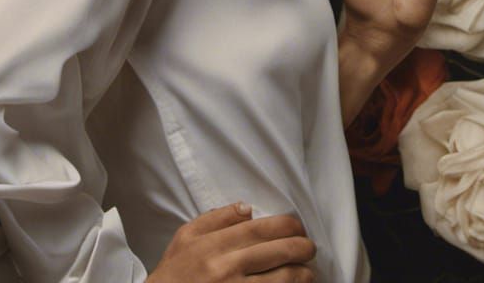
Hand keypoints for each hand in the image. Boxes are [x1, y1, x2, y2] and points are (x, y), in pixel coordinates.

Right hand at [147, 202, 316, 281]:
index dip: (286, 226)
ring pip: (281, 281)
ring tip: (307, 272)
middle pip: (277, 253)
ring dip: (301, 275)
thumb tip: (248, 208)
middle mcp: (227, 270)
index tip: (298, 227)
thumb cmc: (174, 274)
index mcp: (214, 247)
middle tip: (310, 248)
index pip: (260, 230)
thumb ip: (216, 219)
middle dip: (302, 248)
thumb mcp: (186, 237)